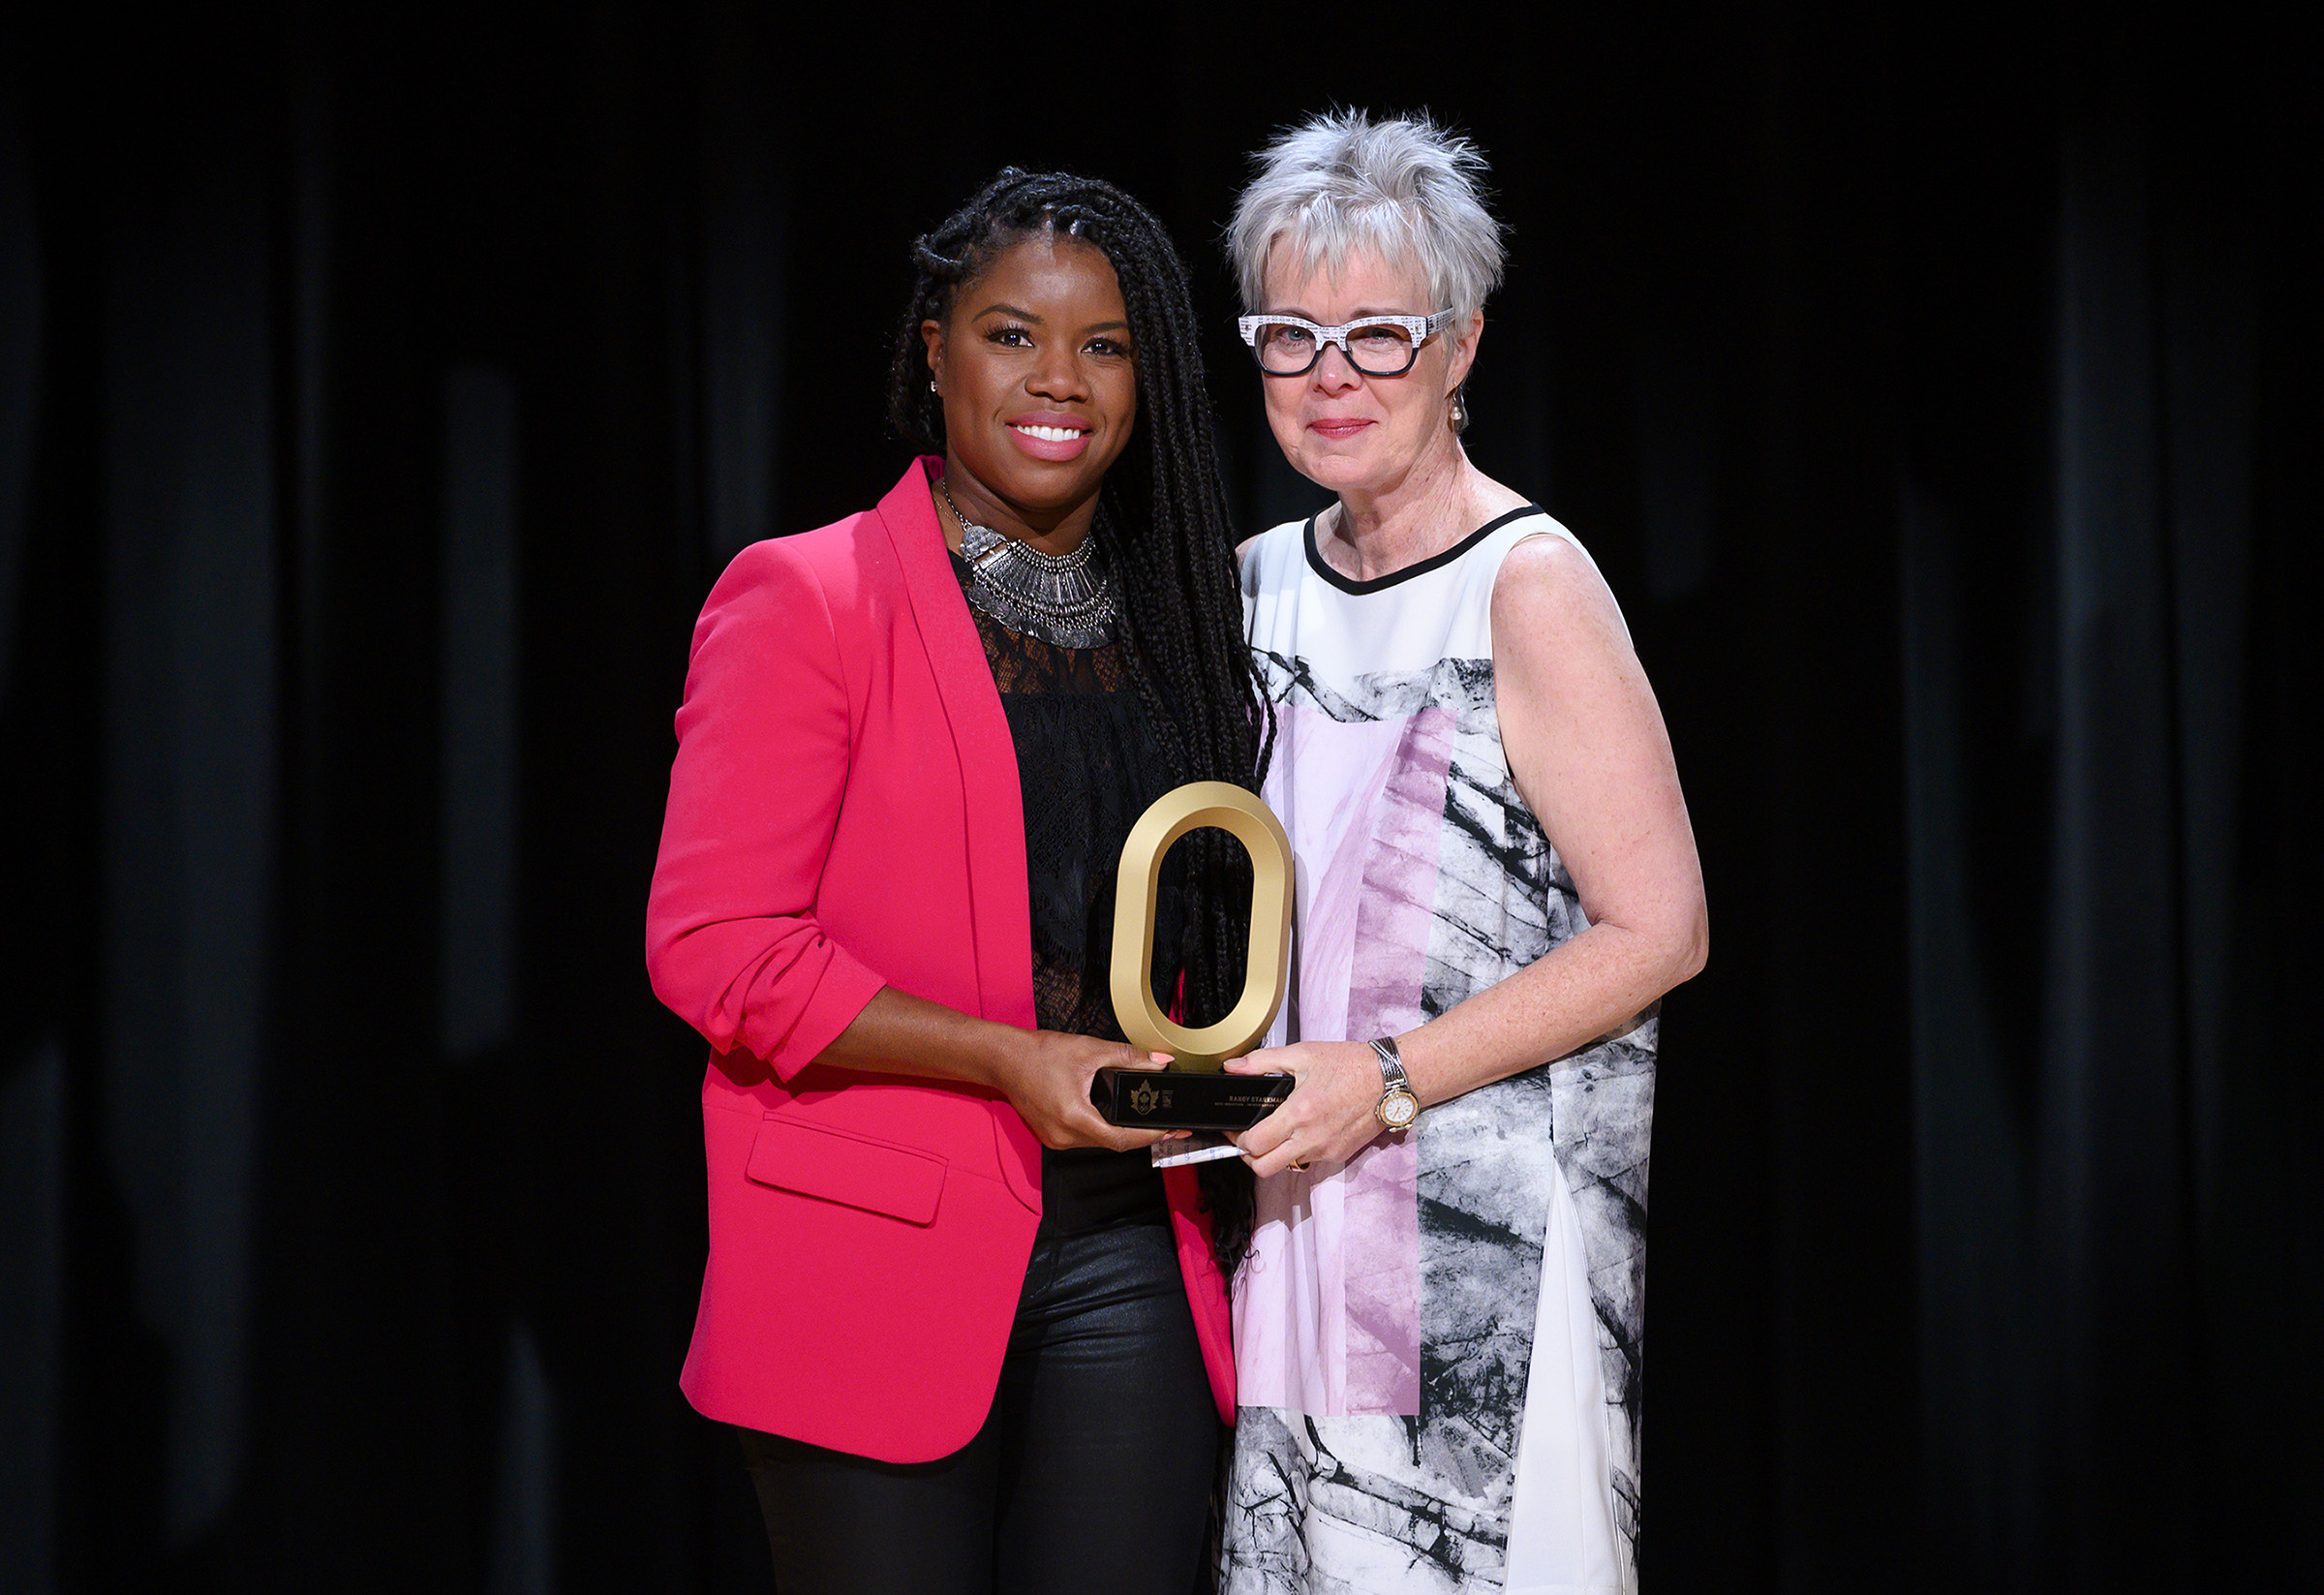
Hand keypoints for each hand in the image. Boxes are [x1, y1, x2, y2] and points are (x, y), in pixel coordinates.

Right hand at [997, 1031, 1177, 1152]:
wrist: (1005, 1059)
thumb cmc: (1039, 1054)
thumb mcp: (1089, 1050)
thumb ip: (1127, 1056)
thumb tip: (1158, 1062)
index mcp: (1074, 1116)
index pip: (1122, 1139)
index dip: (1150, 1137)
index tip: (1170, 1132)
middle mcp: (1064, 1135)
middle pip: (1112, 1144)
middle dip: (1140, 1134)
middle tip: (1164, 1126)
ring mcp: (1056, 1139)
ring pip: (1099, 1143)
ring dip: (1120, 1133)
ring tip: (1142, 1119)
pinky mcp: (1052, 1137)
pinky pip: (1084, 1139)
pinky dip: (1101, 1129)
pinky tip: (1112, 1117)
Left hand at [1225, 1040, 1389, 1176]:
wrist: (1389, 1079)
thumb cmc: (1351, 1065)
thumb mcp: (1303, 1054)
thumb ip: (1262, 1062)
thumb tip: (1233, 1067)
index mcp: (1299, 1113)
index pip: (1254, 1144)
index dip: (1237, 1138)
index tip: (1235, 1128)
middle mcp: (1312, 1138)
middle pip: (1264, 1168)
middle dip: (1250, 1156)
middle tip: (1249, 1139)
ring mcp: (1326, 1150)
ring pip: (1287, 1166)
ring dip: (1275, 1155)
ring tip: (1276, 1132)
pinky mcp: (1338, 1155)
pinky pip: (1309, 1161)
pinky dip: (1299, 1150)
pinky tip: (1303, 1130)